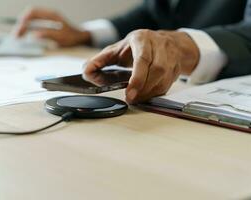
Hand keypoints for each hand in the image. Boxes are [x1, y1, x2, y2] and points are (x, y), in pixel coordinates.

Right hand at [15, 7, 91, 46]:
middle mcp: (49, 14)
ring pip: (32, 18)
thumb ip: (47, 35)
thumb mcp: (61, 38)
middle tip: (16, 35)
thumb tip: (33, 35)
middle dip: (21, 24)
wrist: (81, 38)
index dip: (24, 19)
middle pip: (30, 15)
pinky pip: (35, 23)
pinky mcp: (48, 23)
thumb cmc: (73, 38)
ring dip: (24, 26)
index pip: (33, 12)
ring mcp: (49, 18)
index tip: (18, 28)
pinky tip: (25, 35)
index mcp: (52, 15)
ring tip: (18, 36)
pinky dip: (29, 27)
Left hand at [84, 29, 199, 103]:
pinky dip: (155, 94)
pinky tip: (145, 95)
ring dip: (148, 93)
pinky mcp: (176, 69)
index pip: (143, 58)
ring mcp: (171, 57)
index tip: (129, 92)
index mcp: (142, 39)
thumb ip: (100, 60)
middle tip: (131, 99)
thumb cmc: (138, 46)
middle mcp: (159, 46)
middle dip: (143, 88)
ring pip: (163, 80)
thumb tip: (86, 71)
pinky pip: (167, 86)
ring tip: (136, 98)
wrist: (165, 43)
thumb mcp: (117, 49)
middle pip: (156, 70)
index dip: (137, 77)